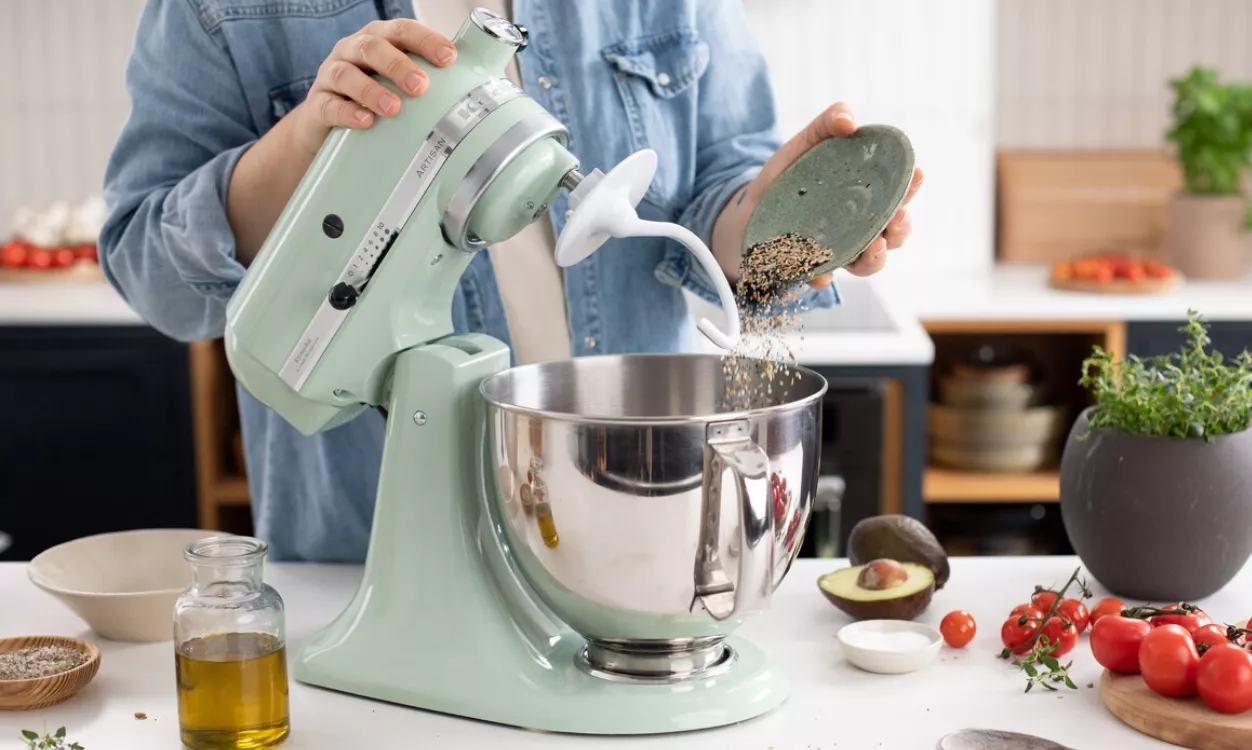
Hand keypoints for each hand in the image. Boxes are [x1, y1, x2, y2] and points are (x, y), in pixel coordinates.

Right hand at [291, 19, 456, 154]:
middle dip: (399, 64)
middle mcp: (353, 52)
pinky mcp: (317, 105)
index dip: (425, 40)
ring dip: (372, 90)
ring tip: (393, 108)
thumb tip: (478, 84)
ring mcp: (331, 77)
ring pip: (346, 74)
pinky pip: (329, 105)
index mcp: (378, 40)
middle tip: (422, 86)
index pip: (402, 31)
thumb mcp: (400, 84)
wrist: (328, 128)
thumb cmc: (374, 99)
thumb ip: (431, 80)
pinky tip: (365, 122)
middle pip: (373, 46)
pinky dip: (347, 113)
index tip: (449, 57)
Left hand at [752, 103, 923, 288]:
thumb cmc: (787, 175)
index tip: (916, 175)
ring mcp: (835, 252)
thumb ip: (828, 125)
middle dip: (901, 230)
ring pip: (865, 265)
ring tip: (874, 247)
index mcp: (864, 199)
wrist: (747, 207)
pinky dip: (821, 277)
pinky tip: (819, 273)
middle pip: (892, 237)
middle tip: (897, 219)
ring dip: (875, 259)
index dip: (910, 189)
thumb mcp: (806, 144)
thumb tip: (849, 121)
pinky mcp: (807, 268)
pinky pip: (819, 278)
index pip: (896, 197)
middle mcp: (857, 230)